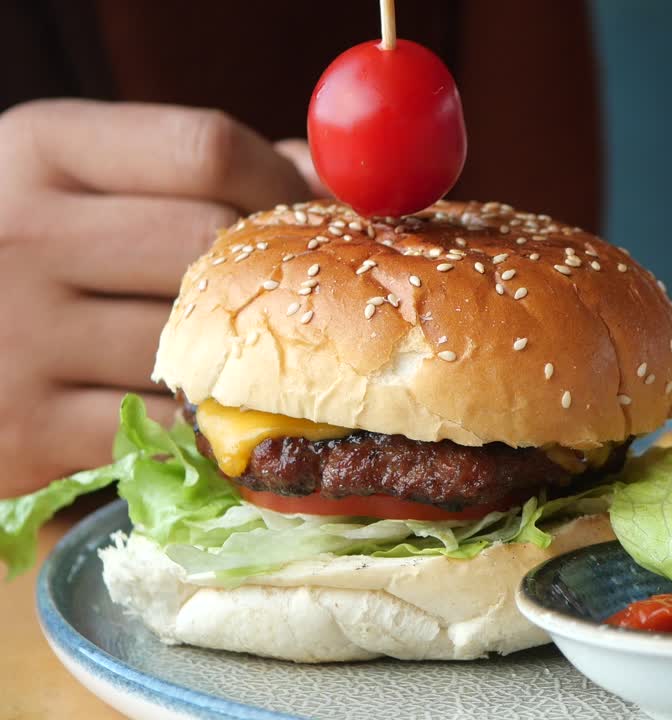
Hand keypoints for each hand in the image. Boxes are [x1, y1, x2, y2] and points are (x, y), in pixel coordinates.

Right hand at [0, 100, 313, 495]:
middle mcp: (21, 233)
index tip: (307, 212)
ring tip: (256, 356)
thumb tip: (327, 180)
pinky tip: (213, 411)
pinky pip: (170, 425)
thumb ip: (199, 170)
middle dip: (272, 273)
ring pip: (198, 343)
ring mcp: (18, 335)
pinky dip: (207, 423)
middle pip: (211, 245)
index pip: (209, 151)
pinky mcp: (28, 432)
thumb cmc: (36, 252)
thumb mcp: (86, 181)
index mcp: (40, 148)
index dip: (284, 183)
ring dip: (246, 356)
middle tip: (297, 296)